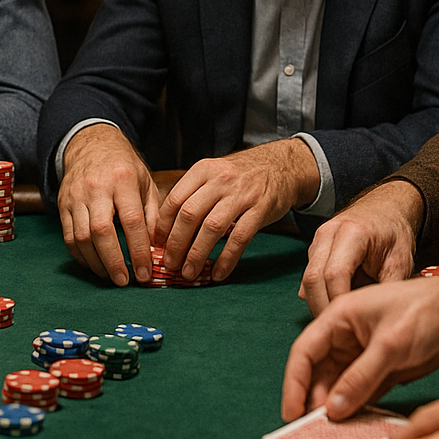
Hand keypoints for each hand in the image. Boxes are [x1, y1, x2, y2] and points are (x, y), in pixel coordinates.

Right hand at [57, 123, 160, 285]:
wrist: (90, 143)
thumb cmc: (124, 166)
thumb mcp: (146, 182)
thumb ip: (153, 214)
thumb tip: (157, 247)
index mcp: (123, 180)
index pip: (131, 221)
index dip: (138, 250)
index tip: (145, 272)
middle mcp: (96, 188)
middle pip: (102, 231)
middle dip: (114, 261)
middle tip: (125, 281)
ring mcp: (76, 197)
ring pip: (81, 237)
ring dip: (96, 262)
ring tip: (111, 276)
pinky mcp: (62, 204)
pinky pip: (68, 236)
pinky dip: (80, 255)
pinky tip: (94, 264)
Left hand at [152, 139, 317, 281]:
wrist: (281, 165)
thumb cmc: (240, 175)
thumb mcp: (214, 173)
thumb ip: (193, 194)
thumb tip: (166, 228)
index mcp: (203, 170)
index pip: (175, 200)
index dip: (164, 226)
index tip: (157, 245)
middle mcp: (220, 180)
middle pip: (189, 215)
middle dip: (176, 244)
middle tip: (169, 264)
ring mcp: (241, 195)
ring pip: (212, 228)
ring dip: (197, 254)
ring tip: (188, 272)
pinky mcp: (261, 210)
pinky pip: (239, 239)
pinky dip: (227, 258)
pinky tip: (218, 273)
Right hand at [282, 272, 438, 422]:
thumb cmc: (426, 312)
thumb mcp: (390, 344)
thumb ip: (359, 377)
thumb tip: (331, 409)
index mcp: (339, 319)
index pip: (304, 352)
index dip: (294, 383)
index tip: (292, 413)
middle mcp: (345, 338)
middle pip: (318, 373)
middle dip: (315, 401)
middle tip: (316, 432)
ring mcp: (363, 356)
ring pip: (338, 387)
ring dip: (336, 409)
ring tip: (334, 435)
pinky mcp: (380, 372)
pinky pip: (360, 394)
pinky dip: (356, 410)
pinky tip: (356, 427)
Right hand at [298, 180, 424, 314]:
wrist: (385, 208)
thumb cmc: (394, 233)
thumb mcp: (400, 262)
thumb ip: (387, 287)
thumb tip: (374, 317)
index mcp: (352, 233)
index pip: (335, 274)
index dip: (338, 302)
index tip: (349, 322)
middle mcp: (329, 233)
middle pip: (313, 278)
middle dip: (322, 308)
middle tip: (337, 329)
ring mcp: (318, 239)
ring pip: (307, 279)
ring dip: (317, 303)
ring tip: (336, 323)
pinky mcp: (315, 248)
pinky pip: (309, 276)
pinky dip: (317, 295)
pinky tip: (331, 310)